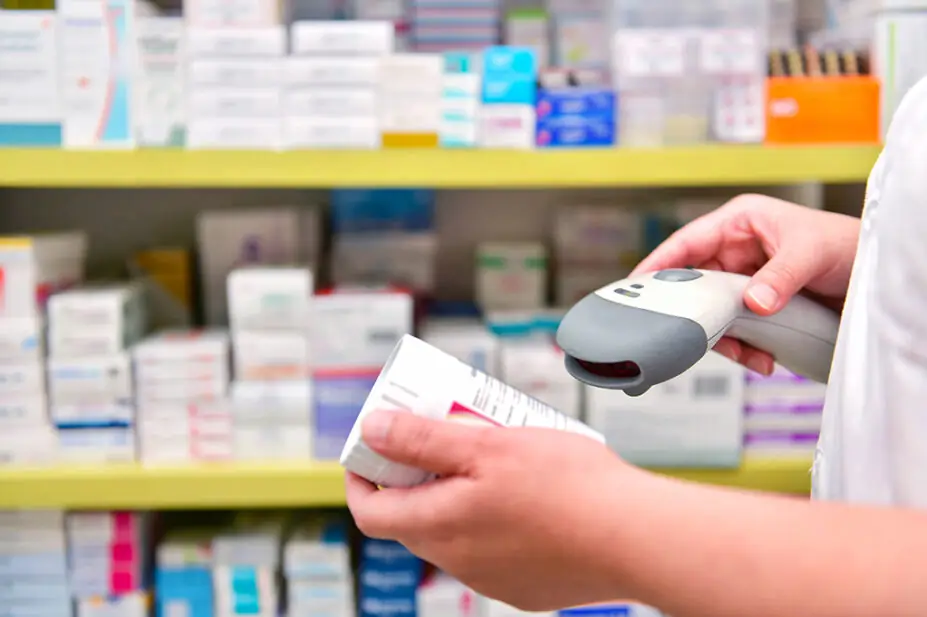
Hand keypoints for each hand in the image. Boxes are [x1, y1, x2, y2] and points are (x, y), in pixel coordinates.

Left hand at [346, 411, 636, 610]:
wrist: (637, 538)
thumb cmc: (566, 485)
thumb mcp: (487, 445)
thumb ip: (424, 440)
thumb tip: (373, 430)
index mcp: (441, 528)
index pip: (371, 513)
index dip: (363, 479)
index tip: (373, 450)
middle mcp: (459, 563)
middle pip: (414, 520)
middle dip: (416, 479)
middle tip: (440, 439)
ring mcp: (493, 580)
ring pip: (456, 534)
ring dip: (457, 498)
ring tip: (490, 459)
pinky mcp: (527, 588)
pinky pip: (492, 552)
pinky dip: (492, 522)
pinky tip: (526, 496)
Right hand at [632, 194, 859, 374]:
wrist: (876, 276)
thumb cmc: (848, 244)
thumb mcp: (811, 253)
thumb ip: (779, 277)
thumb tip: (752, 302)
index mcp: (739, 223)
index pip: (686, 243)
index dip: (657, 265)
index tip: (635, 287)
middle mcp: (737, 251)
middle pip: (694, 285)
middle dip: (697, 315)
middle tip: (689, 337)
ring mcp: (745, 281)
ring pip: (713, 314)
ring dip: (725, 340)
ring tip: (748, 356)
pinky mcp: (757, 308)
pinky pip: (735, 331)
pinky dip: (745, 349)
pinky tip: (762, 359)